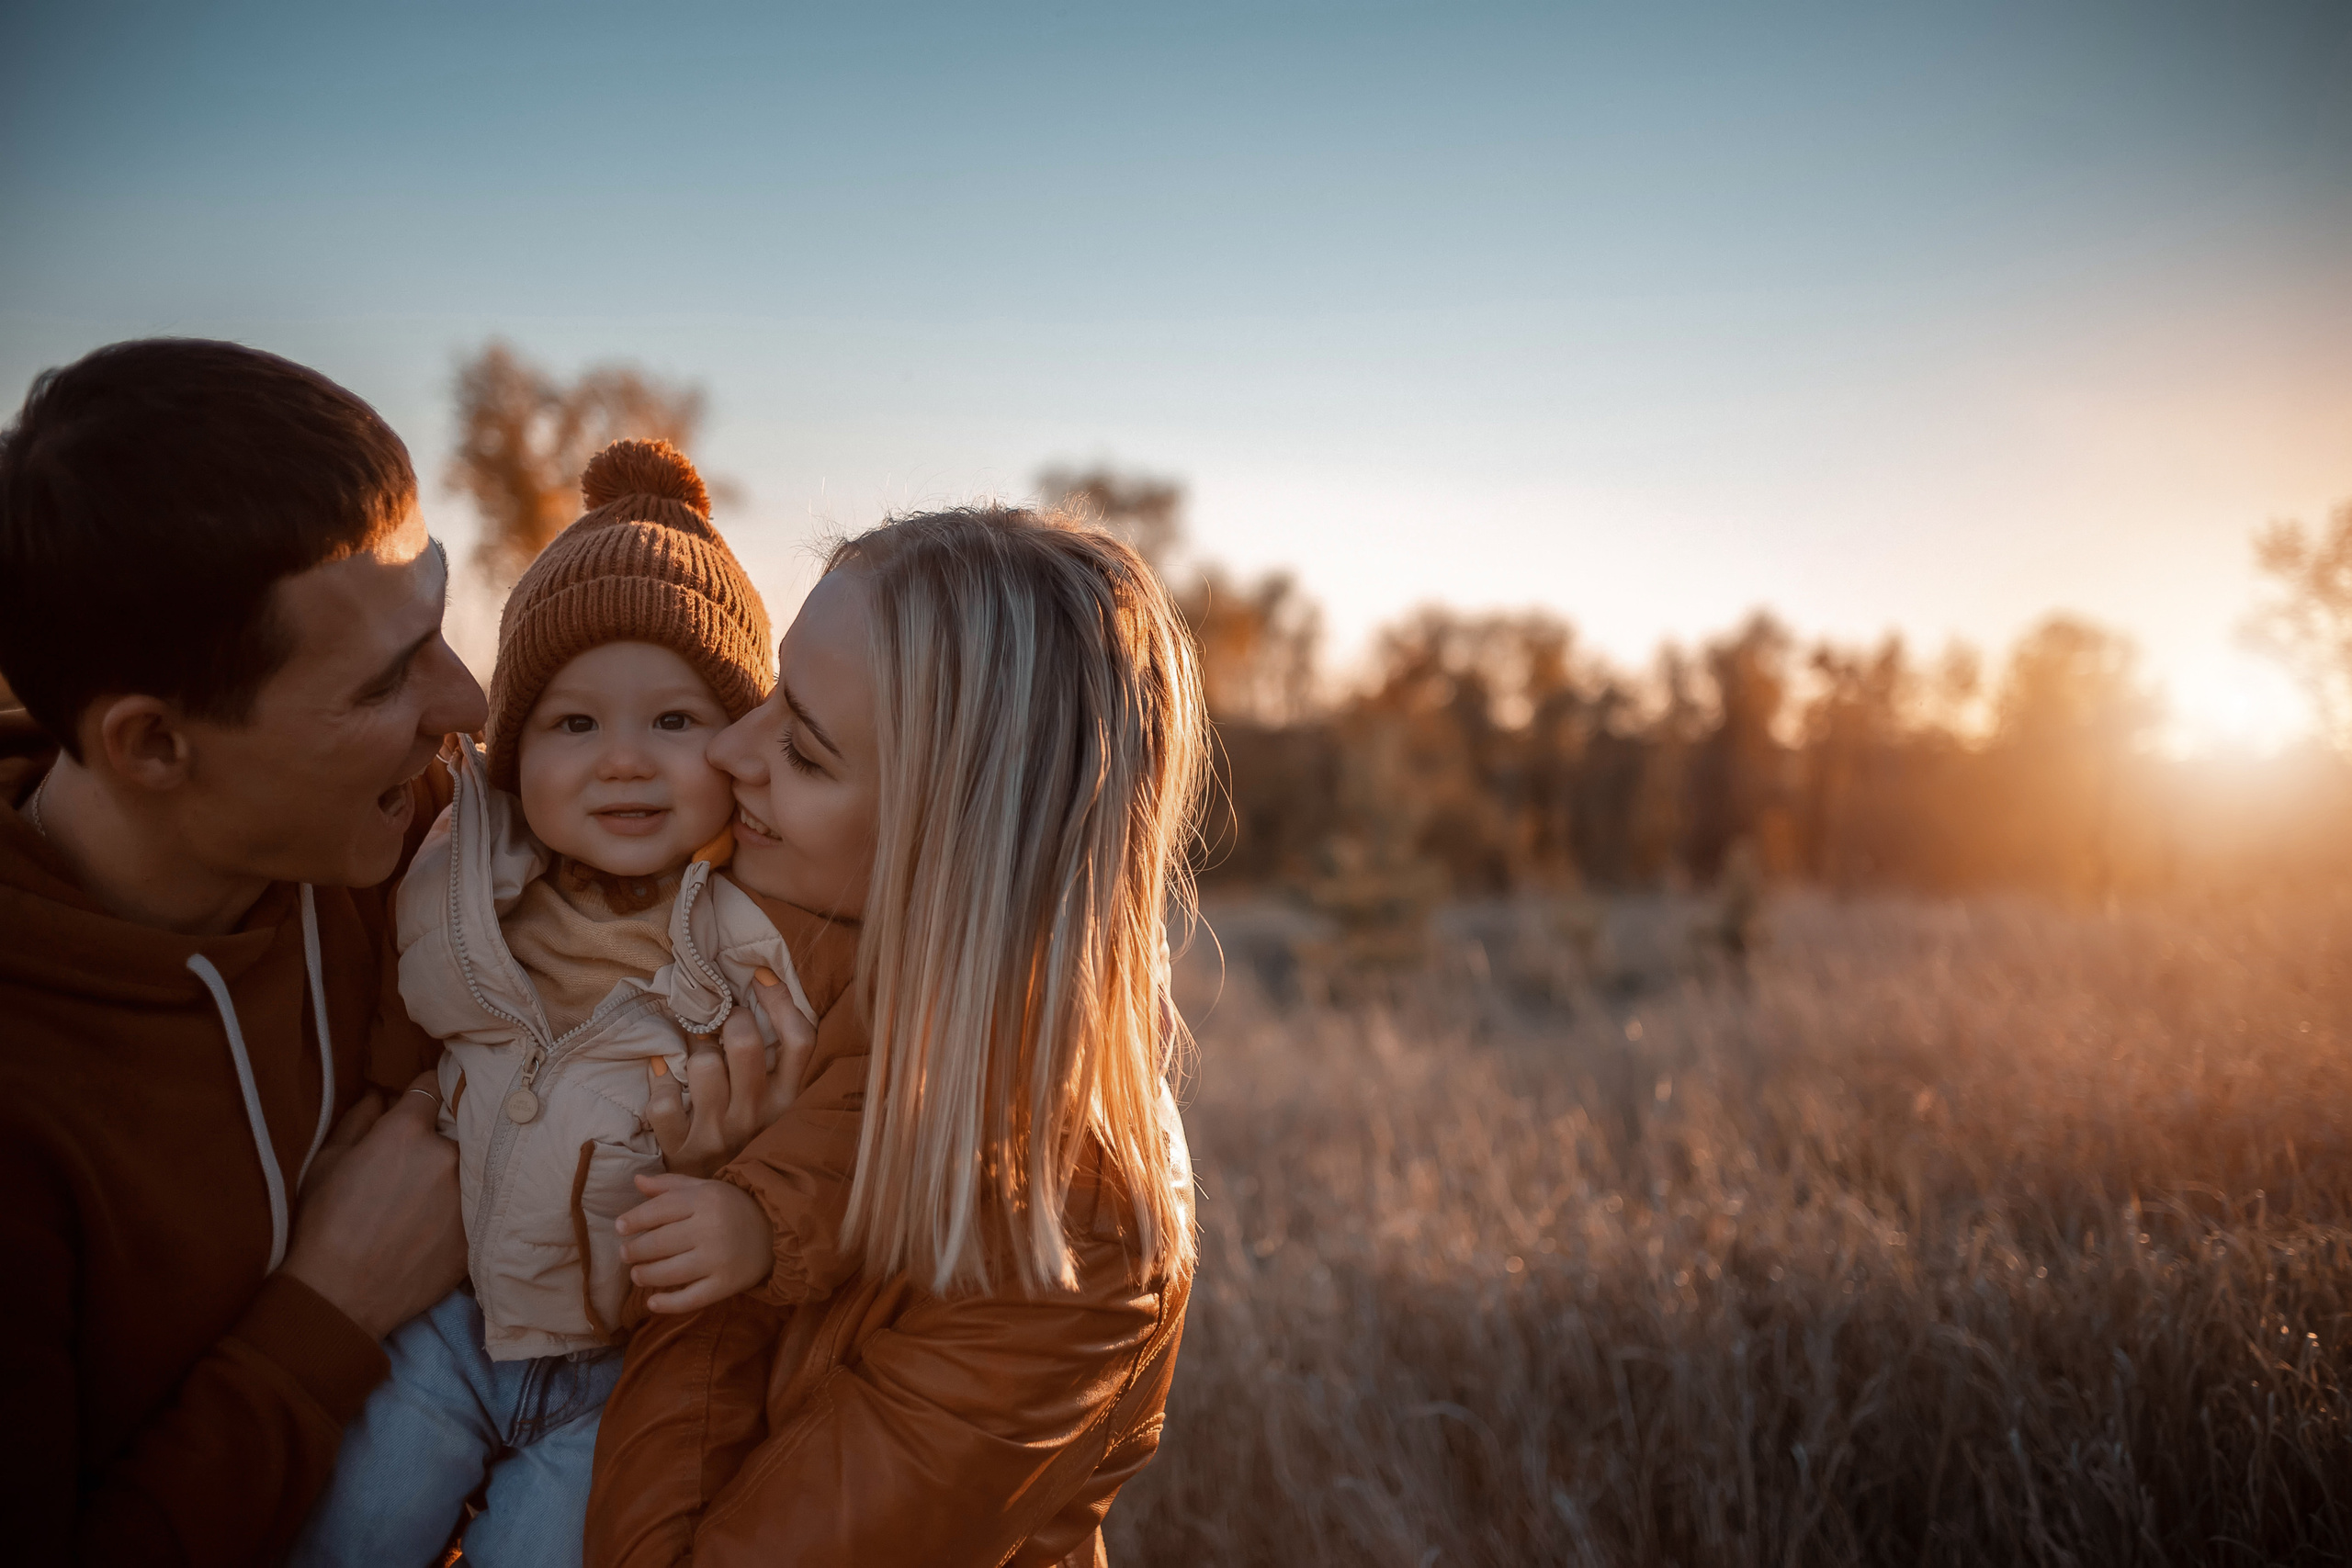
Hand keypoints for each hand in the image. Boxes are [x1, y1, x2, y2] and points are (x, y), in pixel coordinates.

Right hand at [282, 1072, 465, 1338]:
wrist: (341, 1295)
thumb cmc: (323, 1225)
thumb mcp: (327, 1161)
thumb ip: (359, 1118)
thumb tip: (381, 1095)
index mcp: (407, 1131)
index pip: (431, 1087)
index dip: (423, 1093)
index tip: (420, 1103)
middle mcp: (447, 1155)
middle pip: (453, 1129)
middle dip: (437, 1137)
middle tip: (415, 1161)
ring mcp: (468, 1193)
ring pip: (468, 1166)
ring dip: (452, 1174)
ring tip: (423, 1199)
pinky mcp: (478, 1229)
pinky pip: (475, 1203)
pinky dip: (459, 1208)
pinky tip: (432, 1225)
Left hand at [613, 1172, 774, 1312]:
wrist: (776, 1231)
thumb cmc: (733, 1207)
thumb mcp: (705, 1188)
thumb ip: (670, 1185)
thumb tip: (636, 1182)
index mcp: (705, 1199)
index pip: (659, 1209)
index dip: (635, 1219)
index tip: (620, 1228)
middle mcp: (710, 1228)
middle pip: (660, 1242)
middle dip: (636, 1250)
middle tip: (625, 1255)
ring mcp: (718, 1259)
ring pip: (670, 1272)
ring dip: (646, 1275)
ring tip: (637, 1275)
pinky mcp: (726, 1284)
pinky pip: (691, 1298)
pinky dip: (668, 1304)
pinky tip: (652, 1302)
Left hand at [646, 968, 817, 1177]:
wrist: (721, 1210)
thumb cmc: (746, 1138)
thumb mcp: (775, 1105)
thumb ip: (776, 1061)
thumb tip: (763, 988)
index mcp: (788, 1101)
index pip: (800, 1039)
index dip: (780, 999)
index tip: (759, 976)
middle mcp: (757, 1116)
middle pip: (745, 1044)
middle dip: (727, 1018)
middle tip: (720, 1016)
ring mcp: (718, 1133)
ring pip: (702, 1066)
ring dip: (693, 1048)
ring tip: (694, 1048)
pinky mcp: (681, 1149)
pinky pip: (662, 1103)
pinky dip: (657, 1083)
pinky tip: (662, 1074)